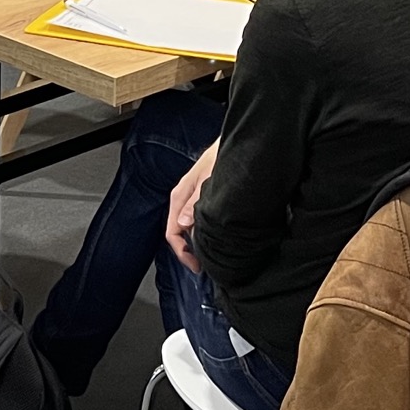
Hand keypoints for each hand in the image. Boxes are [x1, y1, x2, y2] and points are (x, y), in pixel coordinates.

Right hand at [165, 141, 220, 272]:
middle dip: (191, 251)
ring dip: (199, 243)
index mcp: (180, 196)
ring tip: (214, 255)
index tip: (196, 266)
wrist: (236, 143)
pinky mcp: (205, 199)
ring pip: (191, 228)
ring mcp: (195, 200)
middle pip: (180, 234)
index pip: (172, 232)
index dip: (183, 253)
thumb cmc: (221, 155)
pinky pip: (200, 221)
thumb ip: (195, 201)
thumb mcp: (209, 179)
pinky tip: (219, 238)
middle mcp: (185, 199)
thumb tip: (184, 224)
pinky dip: (206, 233)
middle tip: (207, 266)